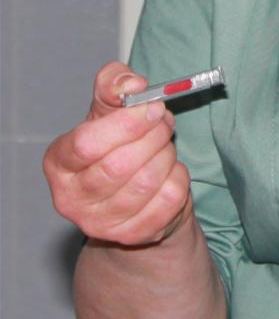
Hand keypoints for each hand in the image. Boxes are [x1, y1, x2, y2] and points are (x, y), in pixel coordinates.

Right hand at [43, 62, 191, 245]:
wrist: (135, 196)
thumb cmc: (116, 148)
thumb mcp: (108, 112)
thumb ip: (113, 87)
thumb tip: (131, 83)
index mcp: (59, 163)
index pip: (87, 144)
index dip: (126, 123)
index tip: (152, 107)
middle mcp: (73, 199)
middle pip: (120, 165)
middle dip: (153, 137)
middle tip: (165, 122)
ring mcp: (103, 223)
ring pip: (148, 182)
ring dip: (166, 155)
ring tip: (165, 146)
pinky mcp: (134, 235)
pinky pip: (169, 199)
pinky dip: (179, 178)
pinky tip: (171, 171)